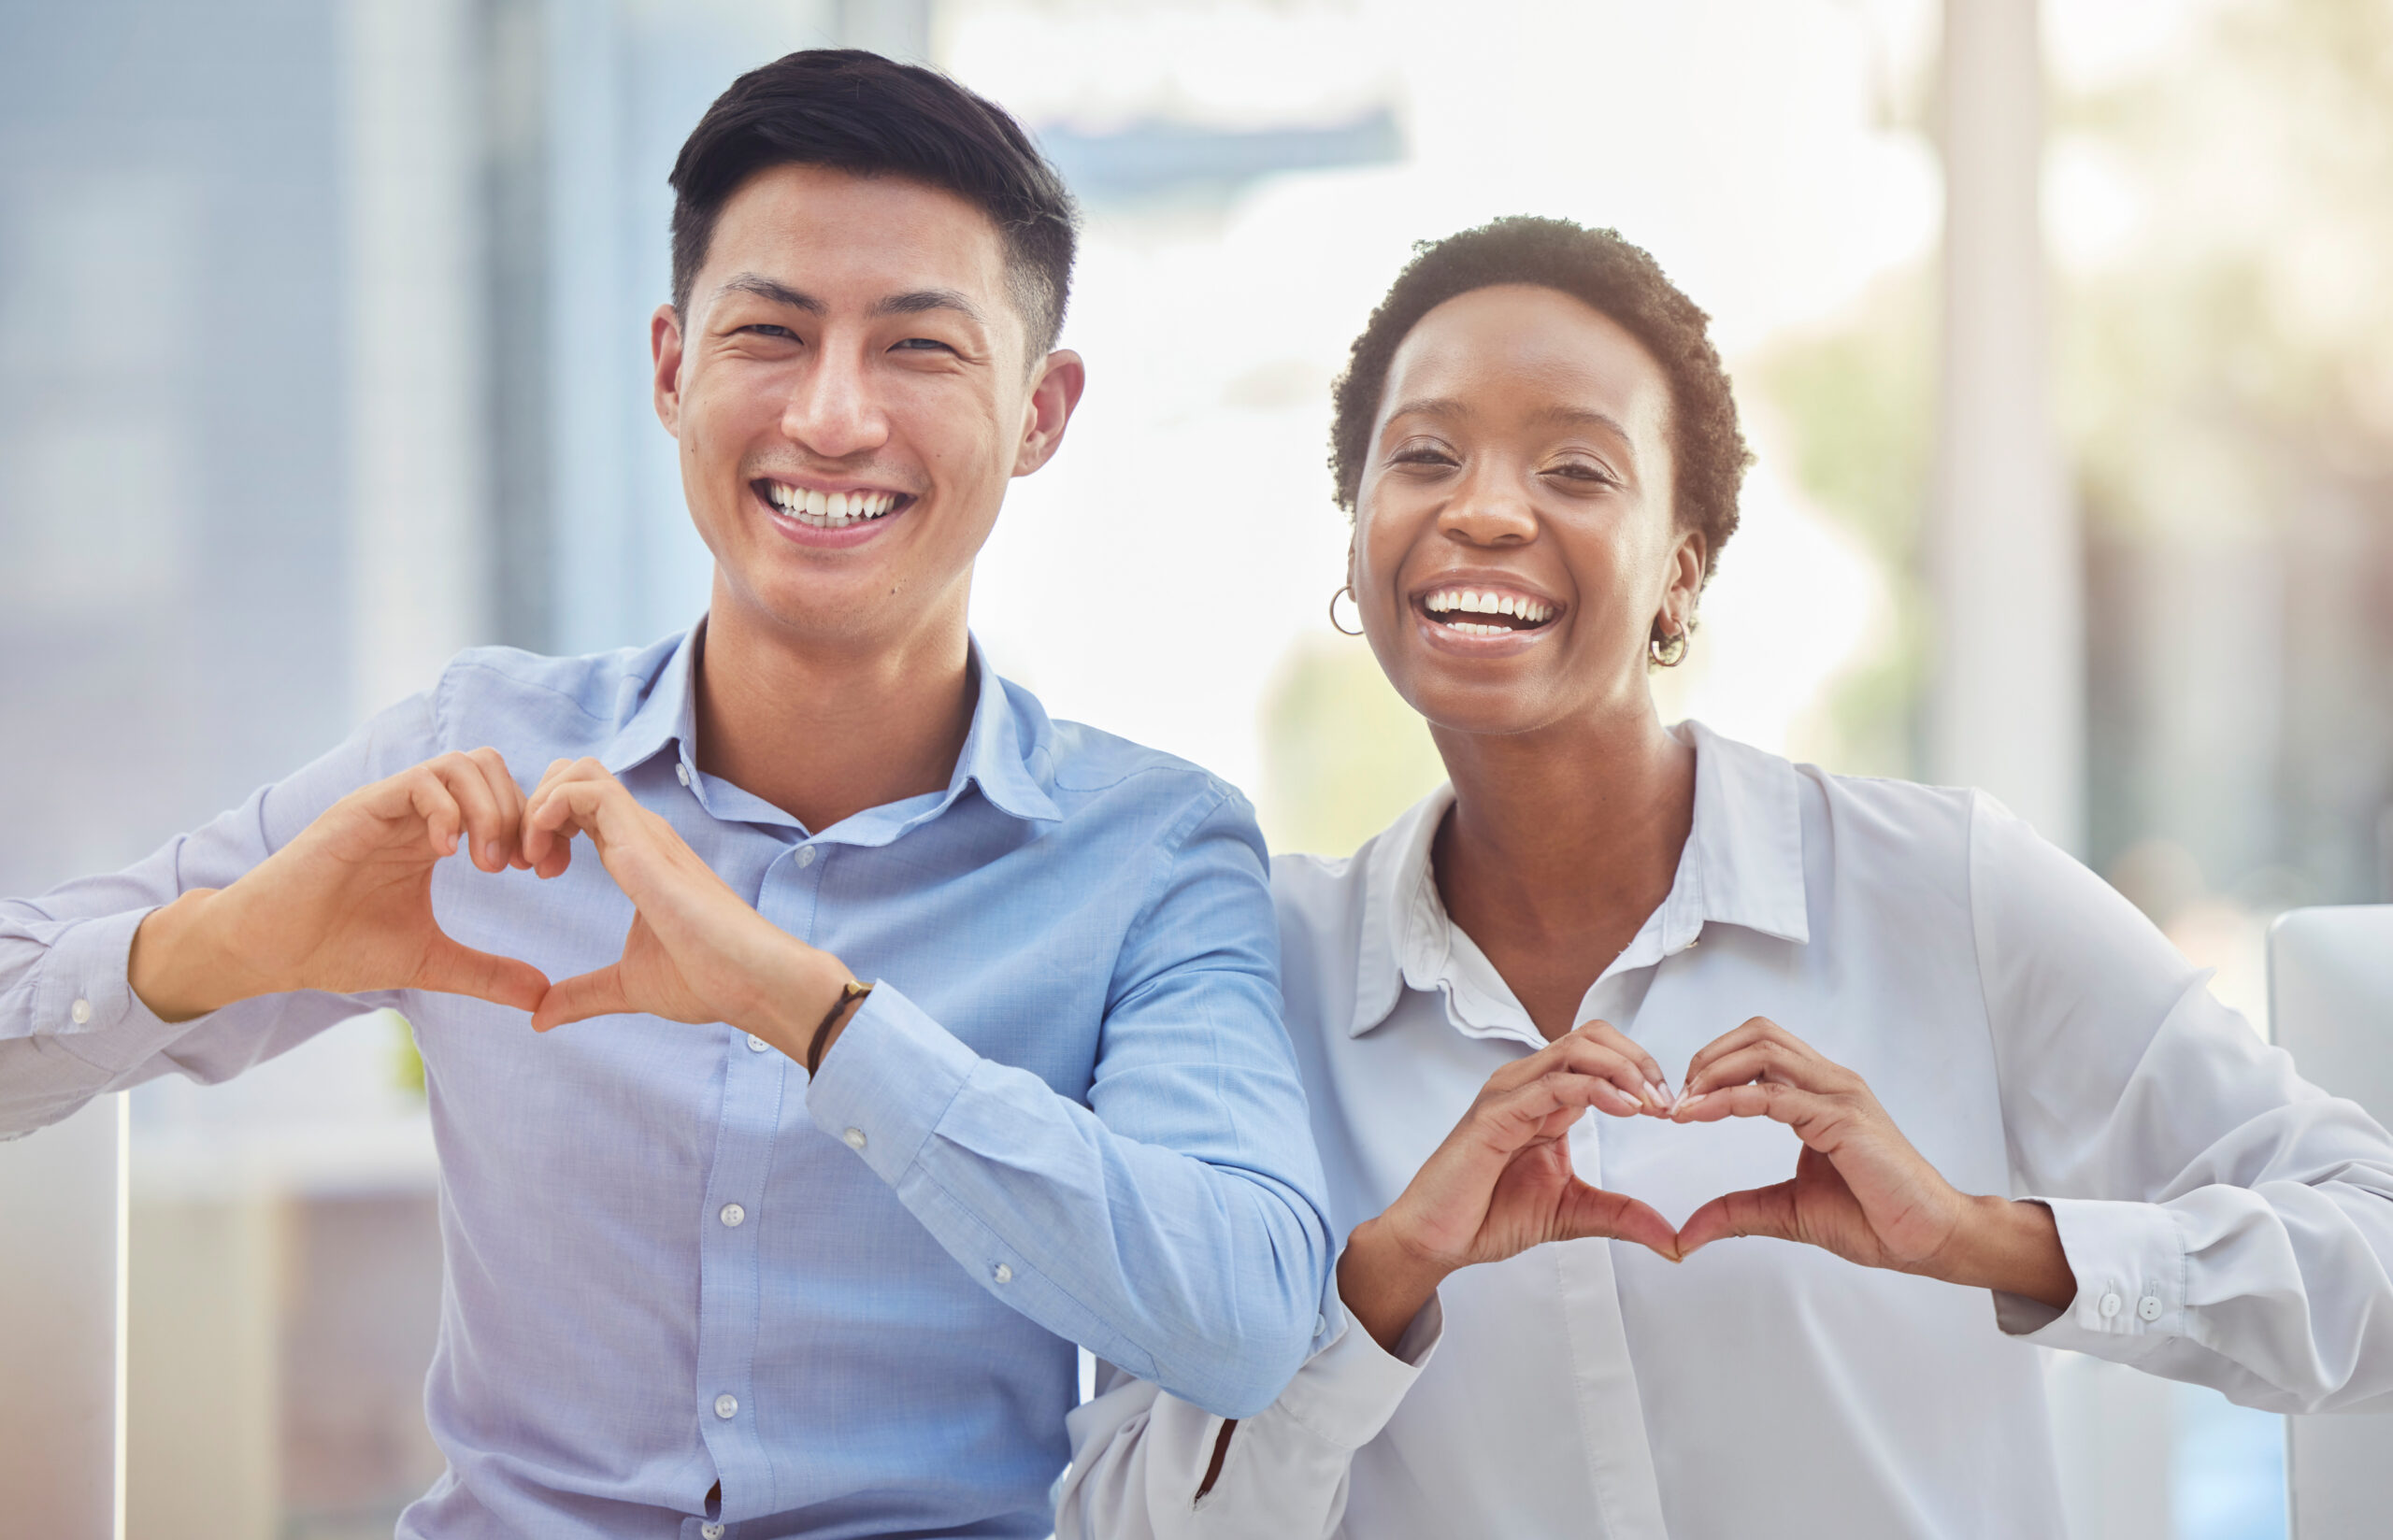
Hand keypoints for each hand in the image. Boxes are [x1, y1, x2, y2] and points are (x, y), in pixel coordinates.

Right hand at [129, 750, 552, 1021]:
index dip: (535, 826)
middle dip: (521, 811)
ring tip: (490, 863)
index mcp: (434, 834)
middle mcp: (414, 812)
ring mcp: (387, 807)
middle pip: (488, 766)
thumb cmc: (339, 948)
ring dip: (490, 808)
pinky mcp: (359, 811)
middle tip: (524, 866)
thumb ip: (486, 973)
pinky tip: (449, 855)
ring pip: (459, 764)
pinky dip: (447, 809)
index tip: (546, 872)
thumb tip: (543, 996)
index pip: (503, 795)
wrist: (270, 951)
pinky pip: (418, 782)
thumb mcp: (429, 962)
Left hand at [521, 758, 854, 1050]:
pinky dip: (549, 810)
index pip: (581, 805)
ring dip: (538, 804)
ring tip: (531, 859)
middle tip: (524, 861)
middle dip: (533, 805)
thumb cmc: (710, 980)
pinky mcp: (646, 843)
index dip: (544, 827)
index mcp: (638, 856)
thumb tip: (539, 1018)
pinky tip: (544, 860)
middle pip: (576, 773)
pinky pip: (587, 791)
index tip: (535, 873)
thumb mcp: (629, 985)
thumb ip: (583, 994)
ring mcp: (646, 834)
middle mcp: (642, 834)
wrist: (755, 982)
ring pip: (580, 770)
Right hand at [1340, 1021, 1678, 1349]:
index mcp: (1547, 1098)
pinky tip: (1625, 1110)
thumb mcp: (1574, 1213)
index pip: (1600, 1054)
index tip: (1671, 1109)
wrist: (1439, 1239)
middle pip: (1592, 1037)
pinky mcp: (1496, 1113)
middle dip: (1639, 1061)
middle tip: (1667, 1100)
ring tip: (1651, 1103)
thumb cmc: (1490, 1215)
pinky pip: (1554, 1084)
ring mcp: (1510, 1093)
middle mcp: (1528, 1084)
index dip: (1642, 1071)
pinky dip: (1597, 1089)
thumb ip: (1621, 1215)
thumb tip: (1672, 1238)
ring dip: (1624, 1069)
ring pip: (1577, 1049)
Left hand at [1671, 1017, 2074, 1308]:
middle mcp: (1830, 1082)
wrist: (1929, 1239)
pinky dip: (1730, 1099)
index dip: (1712, 1066)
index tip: (1678, 1104)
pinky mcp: (1843, 1119)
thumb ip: (1737, 1211)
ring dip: (1713, 1070)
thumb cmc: (1875, 1218)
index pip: (1758, 1049)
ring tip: (1683, 1105)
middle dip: (1706, 1057)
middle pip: (1757, 1034)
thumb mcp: (1788, 1211)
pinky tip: (1701, 1115)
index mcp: (1820, 1092)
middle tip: (1676, 1098)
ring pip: (1764, 1049)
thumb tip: (1688, 1232)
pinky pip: (1776, 1094)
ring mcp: (1839, 1095)